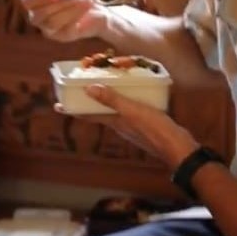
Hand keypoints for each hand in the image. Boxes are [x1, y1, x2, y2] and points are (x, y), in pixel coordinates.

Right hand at [20, 0, 107, 41]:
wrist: (100, 3)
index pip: (27, 0)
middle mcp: (38, 16)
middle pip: (39, 13)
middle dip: (60, 3)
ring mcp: (49, 29)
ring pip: (51, 22)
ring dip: (70, 8)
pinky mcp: (63, 36)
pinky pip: (66, 28)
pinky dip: (78, 14)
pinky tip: (87, 6)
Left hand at [59, 84, 198, 168]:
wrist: (178, 147)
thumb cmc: (155, 129)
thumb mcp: (132, 111)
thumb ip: (113, 100)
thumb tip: (89, 89)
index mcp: (115, 122)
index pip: (88, 115)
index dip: (73, 109)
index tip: (58, 105)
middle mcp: (120, 125)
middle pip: (98, 113)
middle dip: (88, 102)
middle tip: (80, 89)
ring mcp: (133, 126)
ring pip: (114, 112)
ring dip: (106, 101)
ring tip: (104, 88)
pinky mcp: (145, 124)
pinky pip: (128, 111)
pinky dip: (124, 101)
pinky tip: (132, 95)